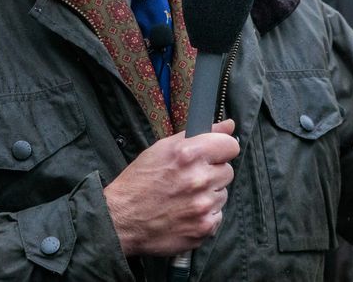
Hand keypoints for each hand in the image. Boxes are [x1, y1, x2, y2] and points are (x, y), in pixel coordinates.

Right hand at [104, 119, 239, 255]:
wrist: (121, 219)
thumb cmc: (139, 180)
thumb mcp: (164, 148)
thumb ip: (201, 133)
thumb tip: (230, 125)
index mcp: (188, 154)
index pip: (230, 145)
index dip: (222, 149)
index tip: (214, 154)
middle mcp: (198, 179)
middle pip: (228, 171)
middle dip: (212, 173)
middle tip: (190, 178)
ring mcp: (202, 206)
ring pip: (222, 194)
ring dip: (208, 195)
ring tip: (184, 197)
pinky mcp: (204, 228)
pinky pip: (217, 216)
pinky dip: (204, 215)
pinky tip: (185, 213)